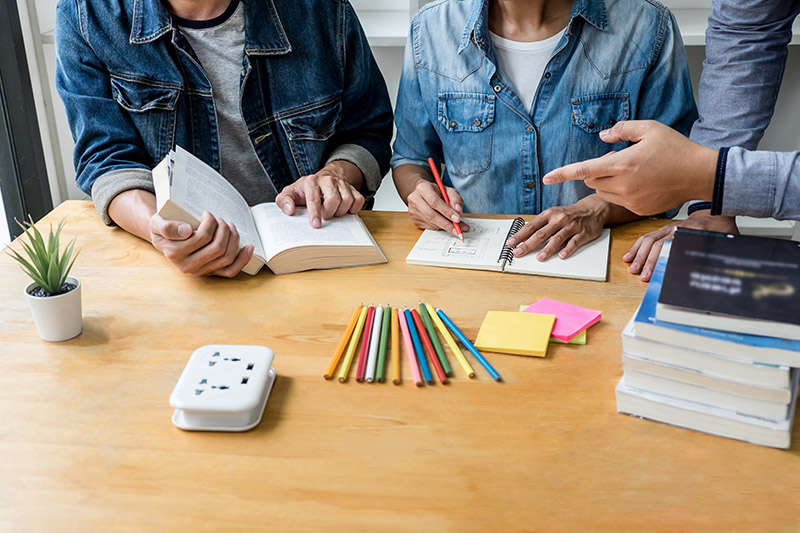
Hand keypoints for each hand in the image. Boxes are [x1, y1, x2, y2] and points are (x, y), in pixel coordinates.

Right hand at [149, 211, 253, 276]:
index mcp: (175, 254)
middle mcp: (188, 266)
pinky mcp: (210, 273)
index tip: (206, 214)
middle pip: (217, 248)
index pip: (202, 237)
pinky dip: (243, 260)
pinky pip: (230, 271)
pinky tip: (249, 247)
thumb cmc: (163, 228)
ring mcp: (201, 271)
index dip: (210, 223)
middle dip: (223, 229)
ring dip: (233, 238)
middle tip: (219, 219)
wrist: (164, 240)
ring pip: (226, 257)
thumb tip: (186, 231)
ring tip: (228, 226)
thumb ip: (167, 226)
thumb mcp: (157, 223)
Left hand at [276, 161, 364, 227]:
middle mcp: (327, 180)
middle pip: (334, 199)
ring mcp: (342, 184)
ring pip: (347, 201)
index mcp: (311, 181)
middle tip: (324, 216)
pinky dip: (353, 209)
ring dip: (340, 212)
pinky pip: (359, 200)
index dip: (315, 213)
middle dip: (329, 213)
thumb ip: (284, 201)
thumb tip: (289, 210)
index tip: (316, 225)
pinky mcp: (353, 188)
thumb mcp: (289, 193)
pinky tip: (344, 210)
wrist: (322, 180)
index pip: (314, 197)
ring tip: (332, 212)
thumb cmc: (305, 191)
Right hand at [406, 180, 469, 235]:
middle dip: (446, 223)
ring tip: (456, 228)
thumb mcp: (449, 191)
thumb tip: (458, 211)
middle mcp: (415, 199)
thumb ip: (456, 199)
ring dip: (444, 227)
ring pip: (431, 223)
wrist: (424, 193)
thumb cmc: (437, 192)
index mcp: (423, 188)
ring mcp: (413, 211)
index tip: (458, 219)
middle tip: (458, 229)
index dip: (447, 211)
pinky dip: (439, 227)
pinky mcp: (414, 220)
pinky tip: (445, 224)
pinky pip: (429, 227)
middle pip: (431, 215)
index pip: (434, 202)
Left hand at [505, 195, 609, 260]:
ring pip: (557, 238)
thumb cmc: (569, 214)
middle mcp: (559, 219)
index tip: (510, 243)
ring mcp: (571, 226)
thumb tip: (524, 238)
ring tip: (539, 258)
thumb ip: (540, 225)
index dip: (520, 235)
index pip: (531, 226)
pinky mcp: (583, 233)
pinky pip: (574, 242)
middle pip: (541, 234)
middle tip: (518, 253)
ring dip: (547, 249)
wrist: (593, 208)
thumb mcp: (553, 215)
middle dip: (528, 244)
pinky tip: (562, 256)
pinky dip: (568, 249)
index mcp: (549, 214)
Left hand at [542, 120, 718, 214]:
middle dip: (596, 170)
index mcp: (622, 164)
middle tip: (620, 159)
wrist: (699, 174)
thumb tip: (602, 137)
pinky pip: (617, 200)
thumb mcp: (649, 128)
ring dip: (607, 181)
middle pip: (591, 179)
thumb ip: (621, 129)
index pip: (583, 169)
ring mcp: (630, 200)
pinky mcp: (637, 209)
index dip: (562, 174)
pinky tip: (642, 182)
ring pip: (602, 191)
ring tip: (632, 170)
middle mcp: (622, 185)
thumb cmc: (675, 148)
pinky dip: (621, 191)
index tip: (546, 178)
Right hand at [624, 211, 737, 280]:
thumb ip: (717, 252)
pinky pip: (646, 237)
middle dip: (647, 261)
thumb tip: (713, 270)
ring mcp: (668, 227)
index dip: (661, 260)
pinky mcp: (663, 228)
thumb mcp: (725, 239)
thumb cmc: (721, 228)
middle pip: (657, 244)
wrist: (718, 210)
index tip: (655, 273)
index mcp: (692, 230)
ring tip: (632, 268)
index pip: (672, 246)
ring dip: (639, 255)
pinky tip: (629, 256)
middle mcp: (677, 228)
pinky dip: (636, 247)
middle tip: (641, 275)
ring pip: (648, 240)